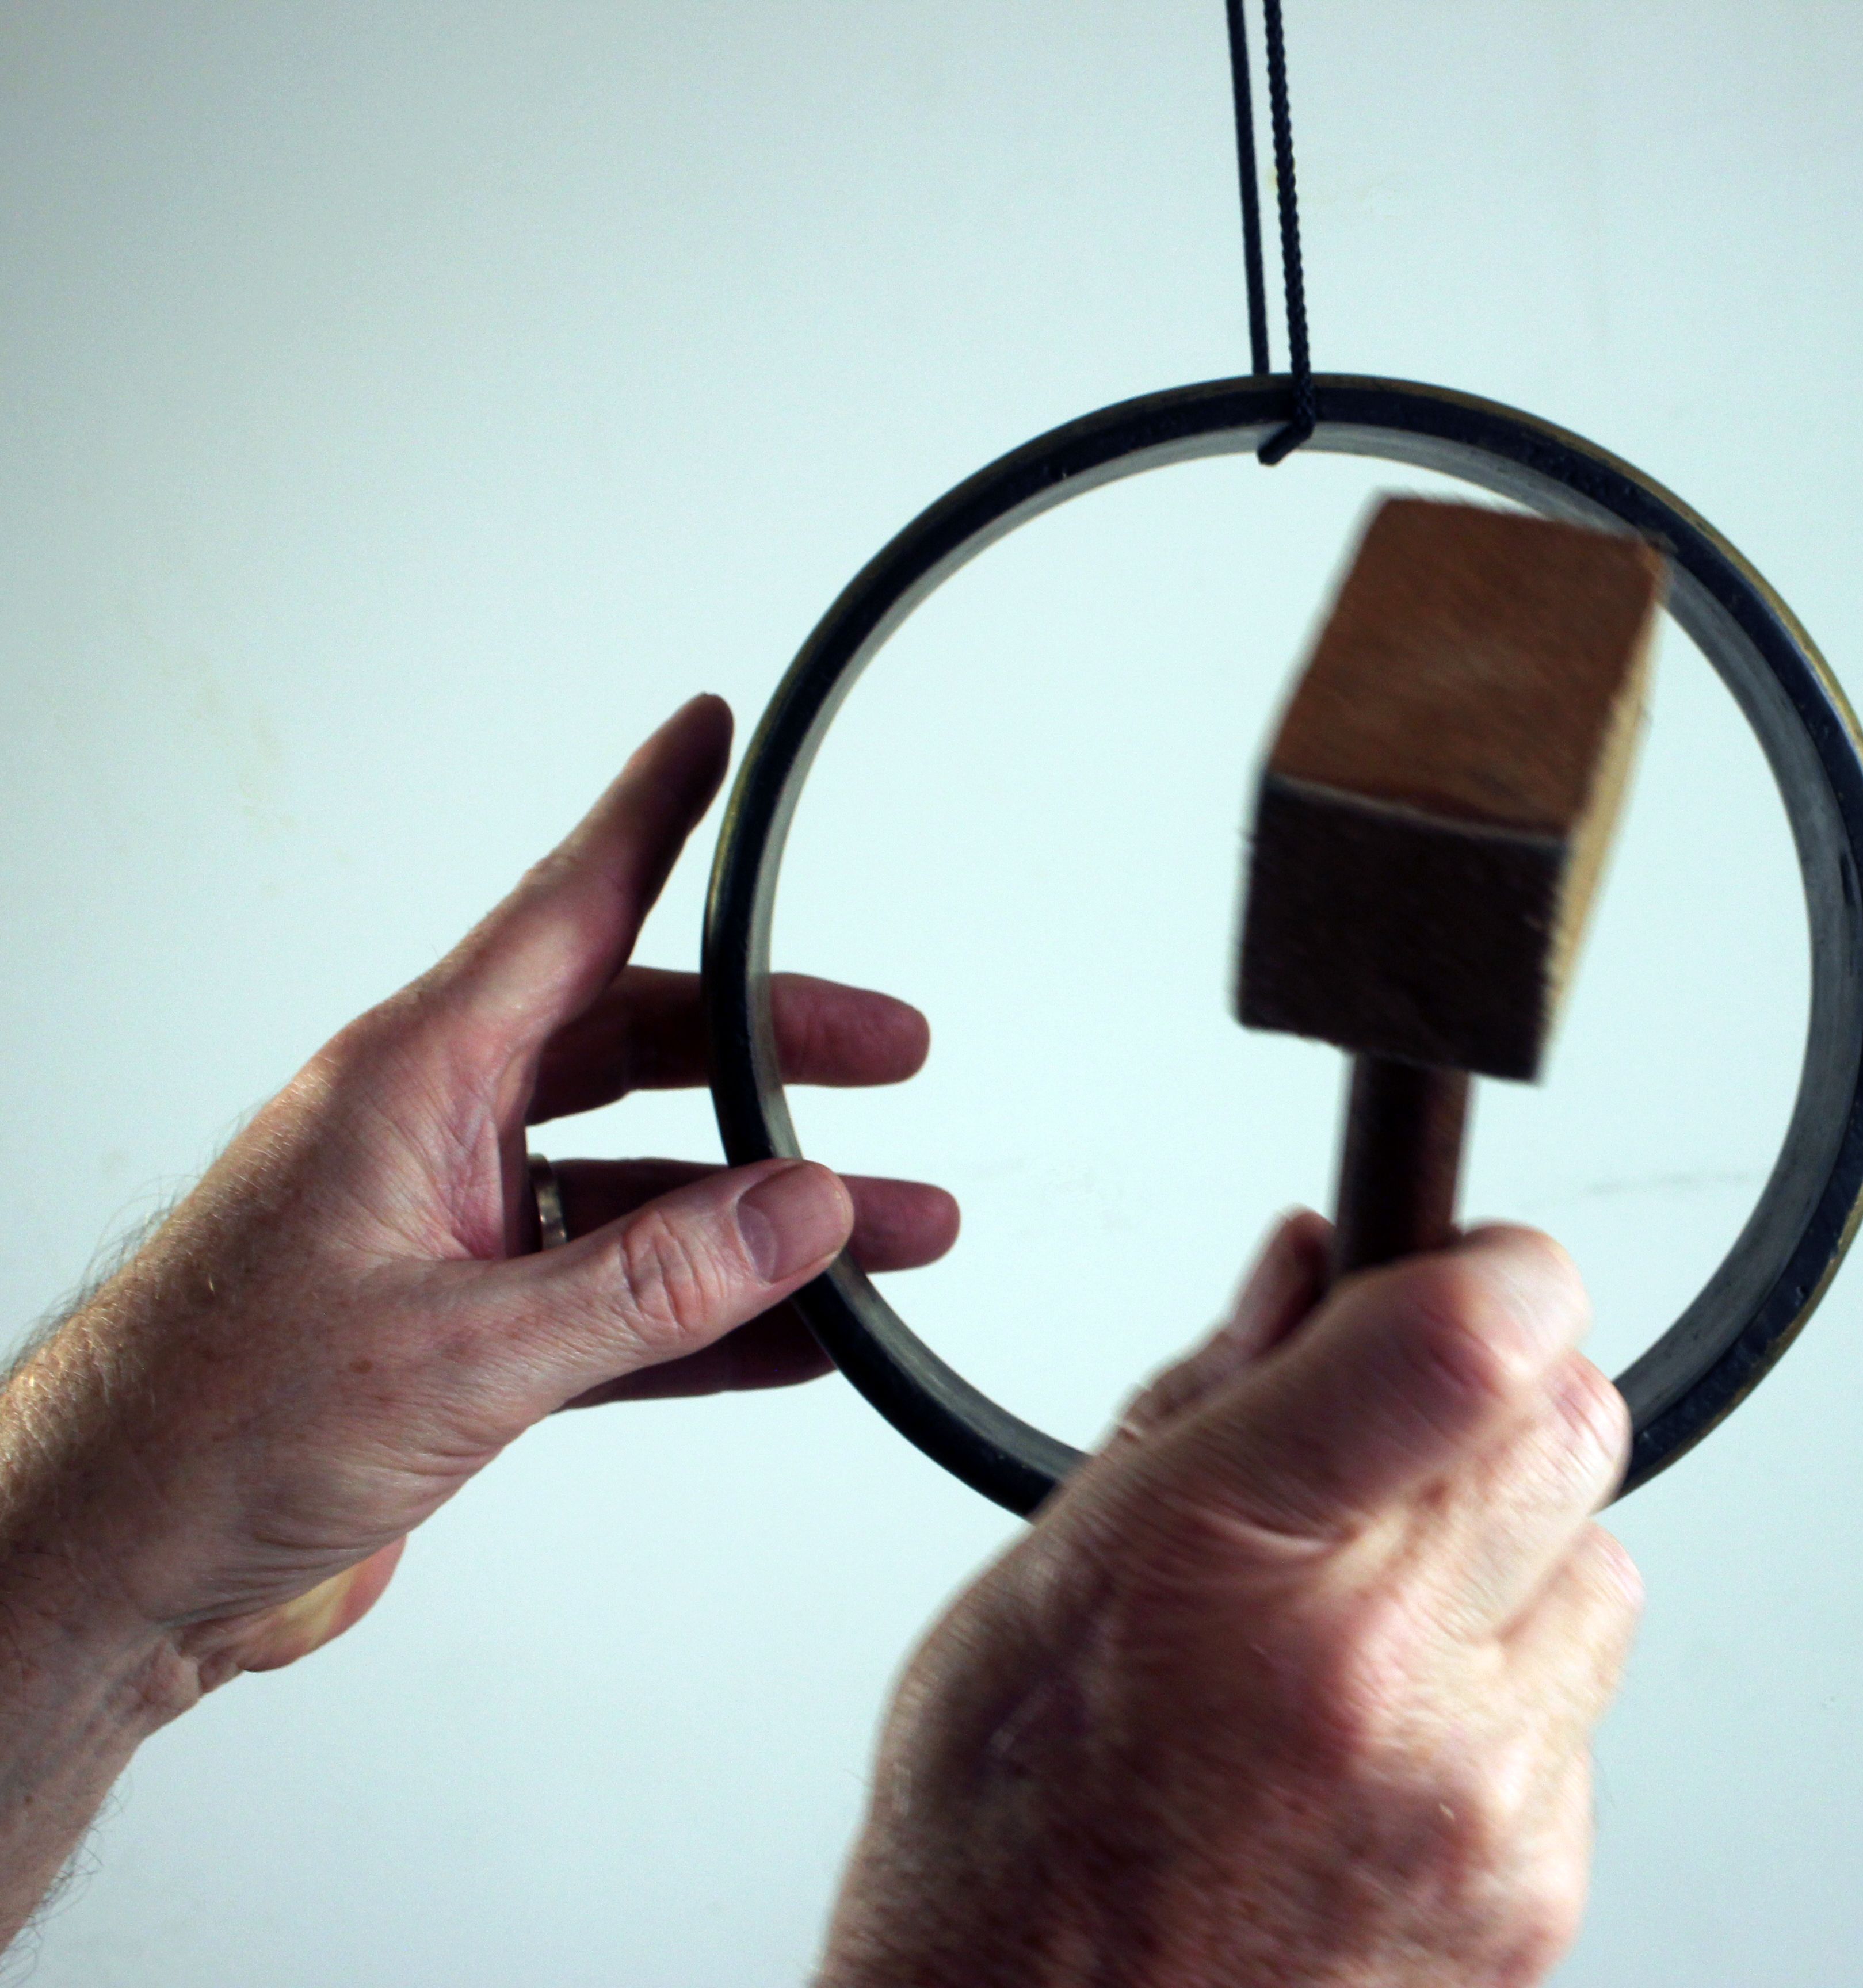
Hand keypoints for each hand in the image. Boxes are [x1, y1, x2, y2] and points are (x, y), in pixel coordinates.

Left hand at [0, 695, 954, 1691]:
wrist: (106, 1572)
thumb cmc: (204, 1430)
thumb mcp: (458, 1351)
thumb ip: (648, 1282)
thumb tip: (805, 1208)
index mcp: (412, 1082)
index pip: (564, 911)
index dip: (649, 815)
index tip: (711, 737)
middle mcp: (440, 1136)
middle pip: (642, 1048)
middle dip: (773, 1050)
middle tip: (887, 1049)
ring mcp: (457, 1234)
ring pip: (650, 1186)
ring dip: (769, 1213)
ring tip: (894, 1230)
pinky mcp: (470, 1331)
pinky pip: (626, 1297)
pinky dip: (716, 1314)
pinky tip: (805, 1332)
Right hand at [818, 1216, 1639, 1987]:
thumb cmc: (1006, 1832)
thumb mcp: (1048, 1567)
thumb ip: (1208, 1393)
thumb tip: (1308, 1264)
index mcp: (1230, 1562)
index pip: (1463, 1348)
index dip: (1502, 1267)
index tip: (1478, 1259)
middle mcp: (1379, 1682)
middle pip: (1570, 1426)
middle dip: (1498, 1394)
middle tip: (1397, 1433)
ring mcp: (1476, 1802)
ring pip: (1599, 1562)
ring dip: (1510, 1549)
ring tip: (1369, 1614)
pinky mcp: (1534, 1892)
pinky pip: (1582, 1708)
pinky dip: (1507, 1688)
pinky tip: (1382, 1731)